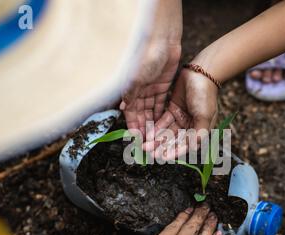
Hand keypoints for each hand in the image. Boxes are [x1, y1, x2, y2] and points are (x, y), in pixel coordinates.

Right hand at [120, 0, 181, 135]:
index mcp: (131, 90)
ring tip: (156, 138)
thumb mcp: (137, 77)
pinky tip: (162, 126)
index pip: (130, 113)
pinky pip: (160, 104)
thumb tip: (122, 109)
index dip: (133, 126)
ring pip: (150, 112)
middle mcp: (139, 92)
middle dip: (143, 128)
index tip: (137, 139)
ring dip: (152, 124)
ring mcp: (151, 90)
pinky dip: (160, 114)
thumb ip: (130, 94)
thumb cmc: (146, 56)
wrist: (163, 42)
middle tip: (148, 142)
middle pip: (141, 115)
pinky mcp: (162, 87)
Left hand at [144, 68, 218, 159]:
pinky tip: (148, 133)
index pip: (186, 145)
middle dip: (162, 147)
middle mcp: (190, 126)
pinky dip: (156, 127)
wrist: (201, 73)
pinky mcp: (172, 109)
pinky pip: (163, 121)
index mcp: (200, 130)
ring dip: (157, 139)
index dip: (175, 151)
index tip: (164, 157)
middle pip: (174, 140)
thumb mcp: (204, 115)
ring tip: (146, 145)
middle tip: (150, 152)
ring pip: (167, 132)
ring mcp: (181, 118)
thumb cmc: (205, 95)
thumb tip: (193, 148)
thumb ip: (198, 133)